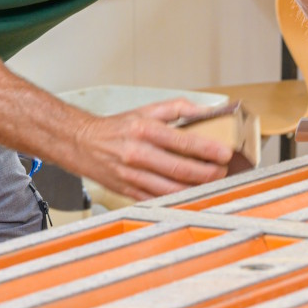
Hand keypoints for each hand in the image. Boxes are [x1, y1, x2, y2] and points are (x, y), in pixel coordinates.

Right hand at [76, 98, 232, 200]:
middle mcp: (138, 154)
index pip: (183, 142)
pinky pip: (156, 199)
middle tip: (223, 172)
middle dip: (206, 173)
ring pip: (170, 189)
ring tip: (211, 184)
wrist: (82, 143)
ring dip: (194, 189)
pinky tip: (189, 195)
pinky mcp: (127, 191)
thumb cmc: (117, 128)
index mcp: (145, 130)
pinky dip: (175, 199)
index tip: (225, 154)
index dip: (208, 150)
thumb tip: (207, 110)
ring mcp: (132, 175)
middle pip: (179, 169)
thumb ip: (179, 108)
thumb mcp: (147, 110)